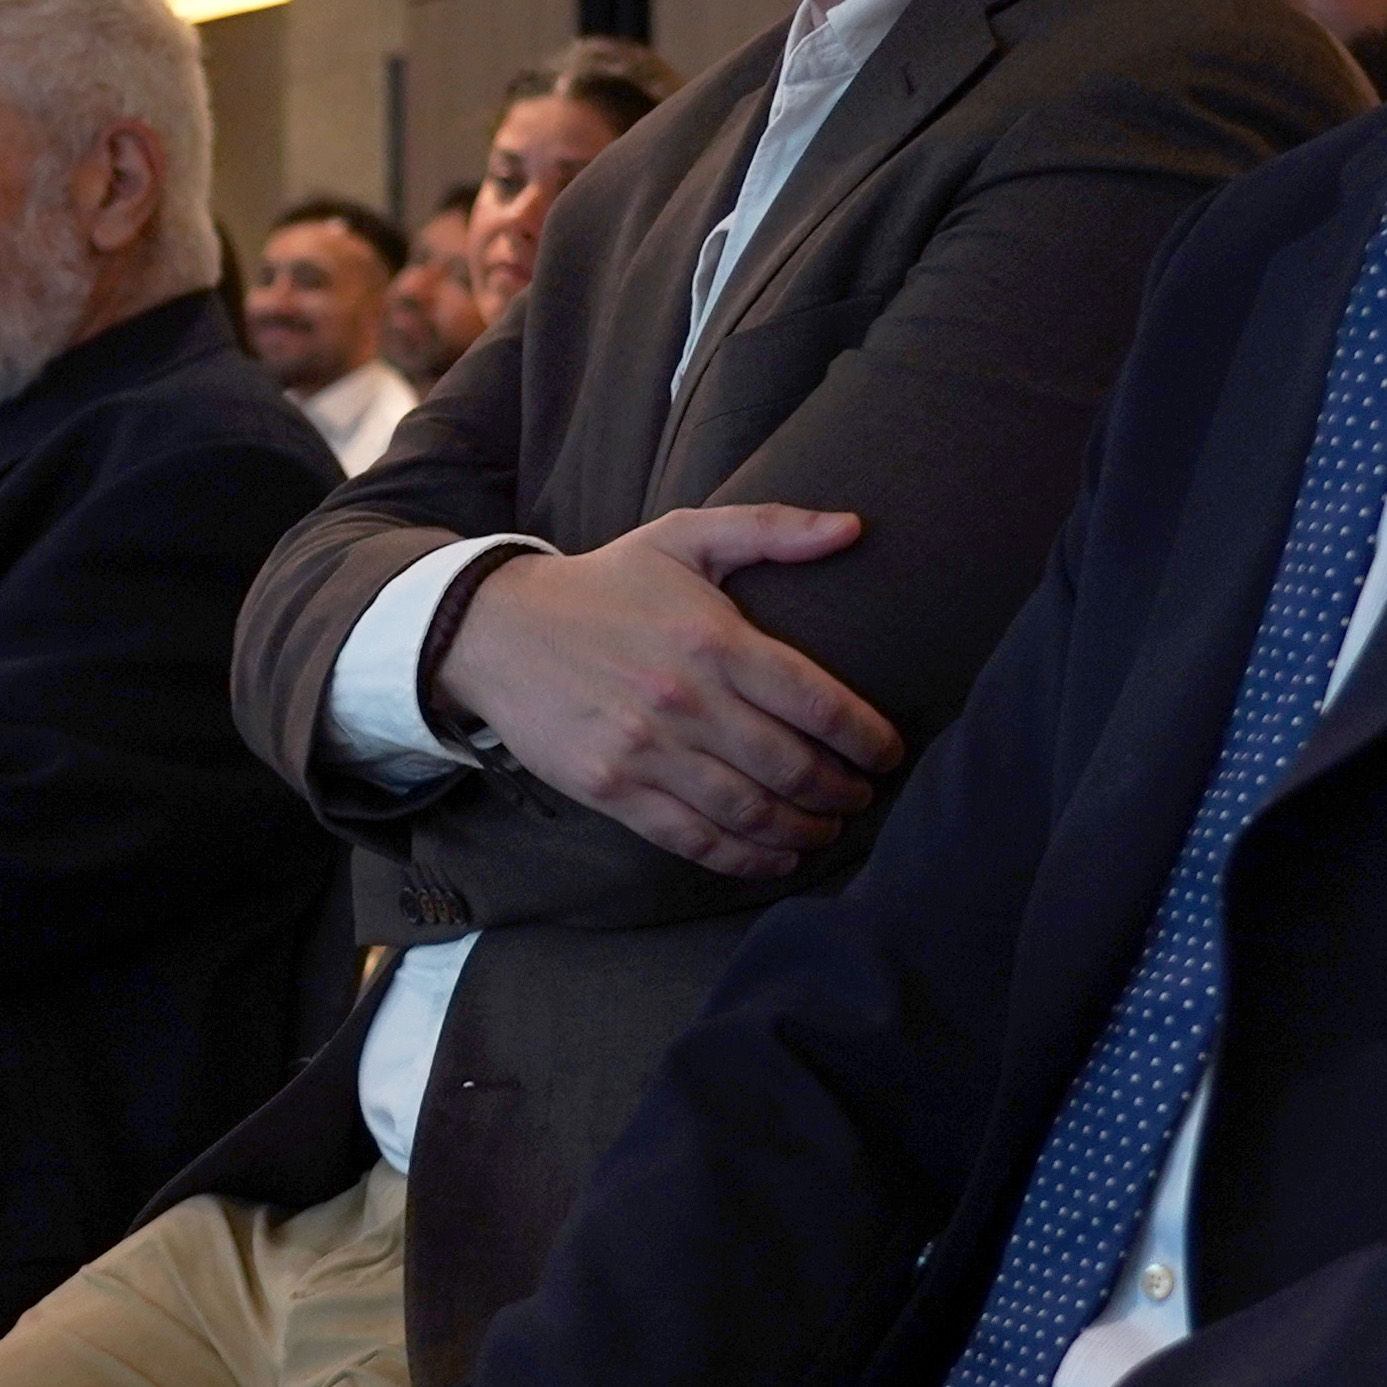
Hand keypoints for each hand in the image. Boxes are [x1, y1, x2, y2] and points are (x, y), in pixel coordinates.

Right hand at [432, 510, 902, 878]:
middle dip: (843, 792)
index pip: (818, 703)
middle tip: (863, 796)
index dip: (867, 738)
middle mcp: (686, 701)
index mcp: (714, 640)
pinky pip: (696, 840)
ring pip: (751, 812)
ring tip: (828, 828)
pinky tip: (777, 857)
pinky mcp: (614, 789)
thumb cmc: (605, 583)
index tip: (889, 752)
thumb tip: (854, 527)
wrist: (497, 630)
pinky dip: (747, 859)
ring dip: (804, 831)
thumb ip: (772, 528)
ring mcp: (647, 751)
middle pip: (793, 767)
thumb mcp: (683, 538)